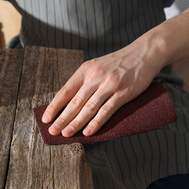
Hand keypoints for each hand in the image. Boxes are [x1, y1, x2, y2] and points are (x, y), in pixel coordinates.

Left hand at [41, 39, 164, 136]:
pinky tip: (88, 132)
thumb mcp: (96, 66)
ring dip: (76, 123)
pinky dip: (96, 122)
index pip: (65, 90)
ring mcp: (109, 85)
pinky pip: (107, 110)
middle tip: (52, 131)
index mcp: (85, 70)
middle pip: (75, 101)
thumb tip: (68, 101)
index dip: (54, 106)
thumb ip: (84, 81)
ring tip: (66, 134)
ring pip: (89, 107)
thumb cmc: (117, 63)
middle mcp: (95, 76)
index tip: (46, 118)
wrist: (142, 54)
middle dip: (62, 118)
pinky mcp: (123, 93)